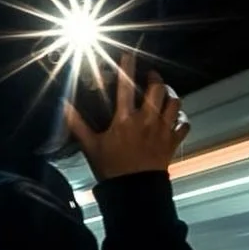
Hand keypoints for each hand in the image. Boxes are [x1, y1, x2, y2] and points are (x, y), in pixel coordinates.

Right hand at [64, 53, 189, 179]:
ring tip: (166, 94)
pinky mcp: (172, 143)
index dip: (126, 67)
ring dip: (171, 96)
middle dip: (155, 78)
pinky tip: (177, 119)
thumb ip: (77, 125)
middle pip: (158, 89)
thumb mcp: (91, 147)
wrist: (134, 193)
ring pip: (175, 104)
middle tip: (151, 76)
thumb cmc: (112, 170)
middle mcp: (146, 121)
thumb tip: (64, 107)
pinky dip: (182, 120)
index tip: (128, 56)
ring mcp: (162, 131)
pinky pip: (184, 126)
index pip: (125, 86)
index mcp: (125, 119)